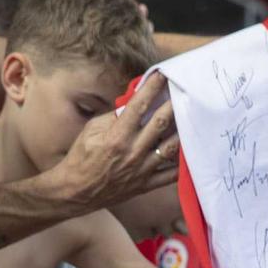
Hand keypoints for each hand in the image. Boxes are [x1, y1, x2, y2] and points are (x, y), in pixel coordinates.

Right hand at [53, 72, 179, 212]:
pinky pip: (171, 175)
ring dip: (182, 131)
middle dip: (174, 104)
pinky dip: (182, 163)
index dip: (152, 88)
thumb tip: (132, 104)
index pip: (139, 106)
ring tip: (191, 117)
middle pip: (161, 123)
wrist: (77, 192)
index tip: (162, 75)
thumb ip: (113, 117)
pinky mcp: (146, 185)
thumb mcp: (90, 130)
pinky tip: (189, 150)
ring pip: (171, 147)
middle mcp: (133, 152)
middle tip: (183, 91)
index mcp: (117, 136)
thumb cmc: (81, 158)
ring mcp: (142, 170)